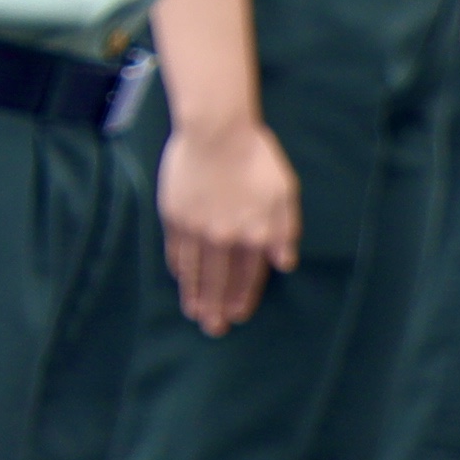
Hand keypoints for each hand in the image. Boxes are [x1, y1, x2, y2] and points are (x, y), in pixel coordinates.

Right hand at [158, 107, 299, 335]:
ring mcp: (196, 228)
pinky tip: (180, 278)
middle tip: (212, 328)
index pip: (250, 275)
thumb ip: (285, 230)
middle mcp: (225, 238)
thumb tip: (285, 264)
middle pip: (219, 280)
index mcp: (255, 234)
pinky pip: (176, 249)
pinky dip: (179, 267)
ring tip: (193, 312)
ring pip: (196, 270)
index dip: (244, 297)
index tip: (239, 315)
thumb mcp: (285, 192)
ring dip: (195, 294)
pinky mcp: (174, 215)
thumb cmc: (257, 158)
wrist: (216, 131)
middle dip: (217, 307)